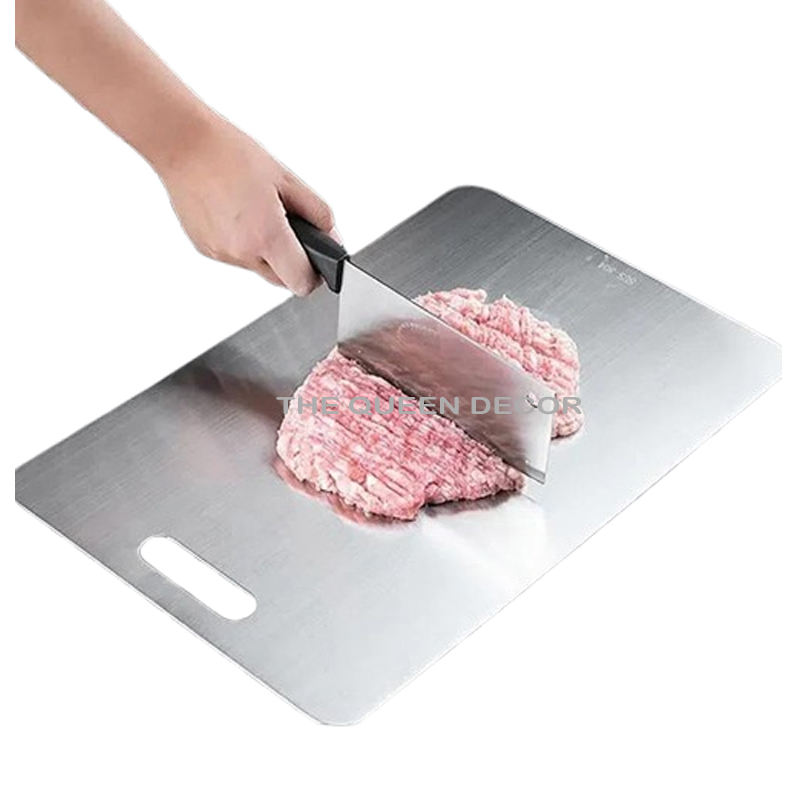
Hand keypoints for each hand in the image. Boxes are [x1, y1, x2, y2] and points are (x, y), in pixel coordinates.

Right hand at [158, 116, 335, 294]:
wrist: (184, 145)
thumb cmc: (231, 155)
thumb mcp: (287, 179)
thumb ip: (317, 213)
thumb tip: (332, 237)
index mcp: (267, 236)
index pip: (301, 283)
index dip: (314, 275)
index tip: (317, 262)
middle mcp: (242, 252)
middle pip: (281, 280)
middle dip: (291, 263)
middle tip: (289, 231)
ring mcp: (221, 254)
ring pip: (258, 268)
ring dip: (266, 251)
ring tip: (258, 214)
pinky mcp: (205, 250)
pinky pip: (236, 257)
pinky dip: (243, 243)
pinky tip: (237, 215)